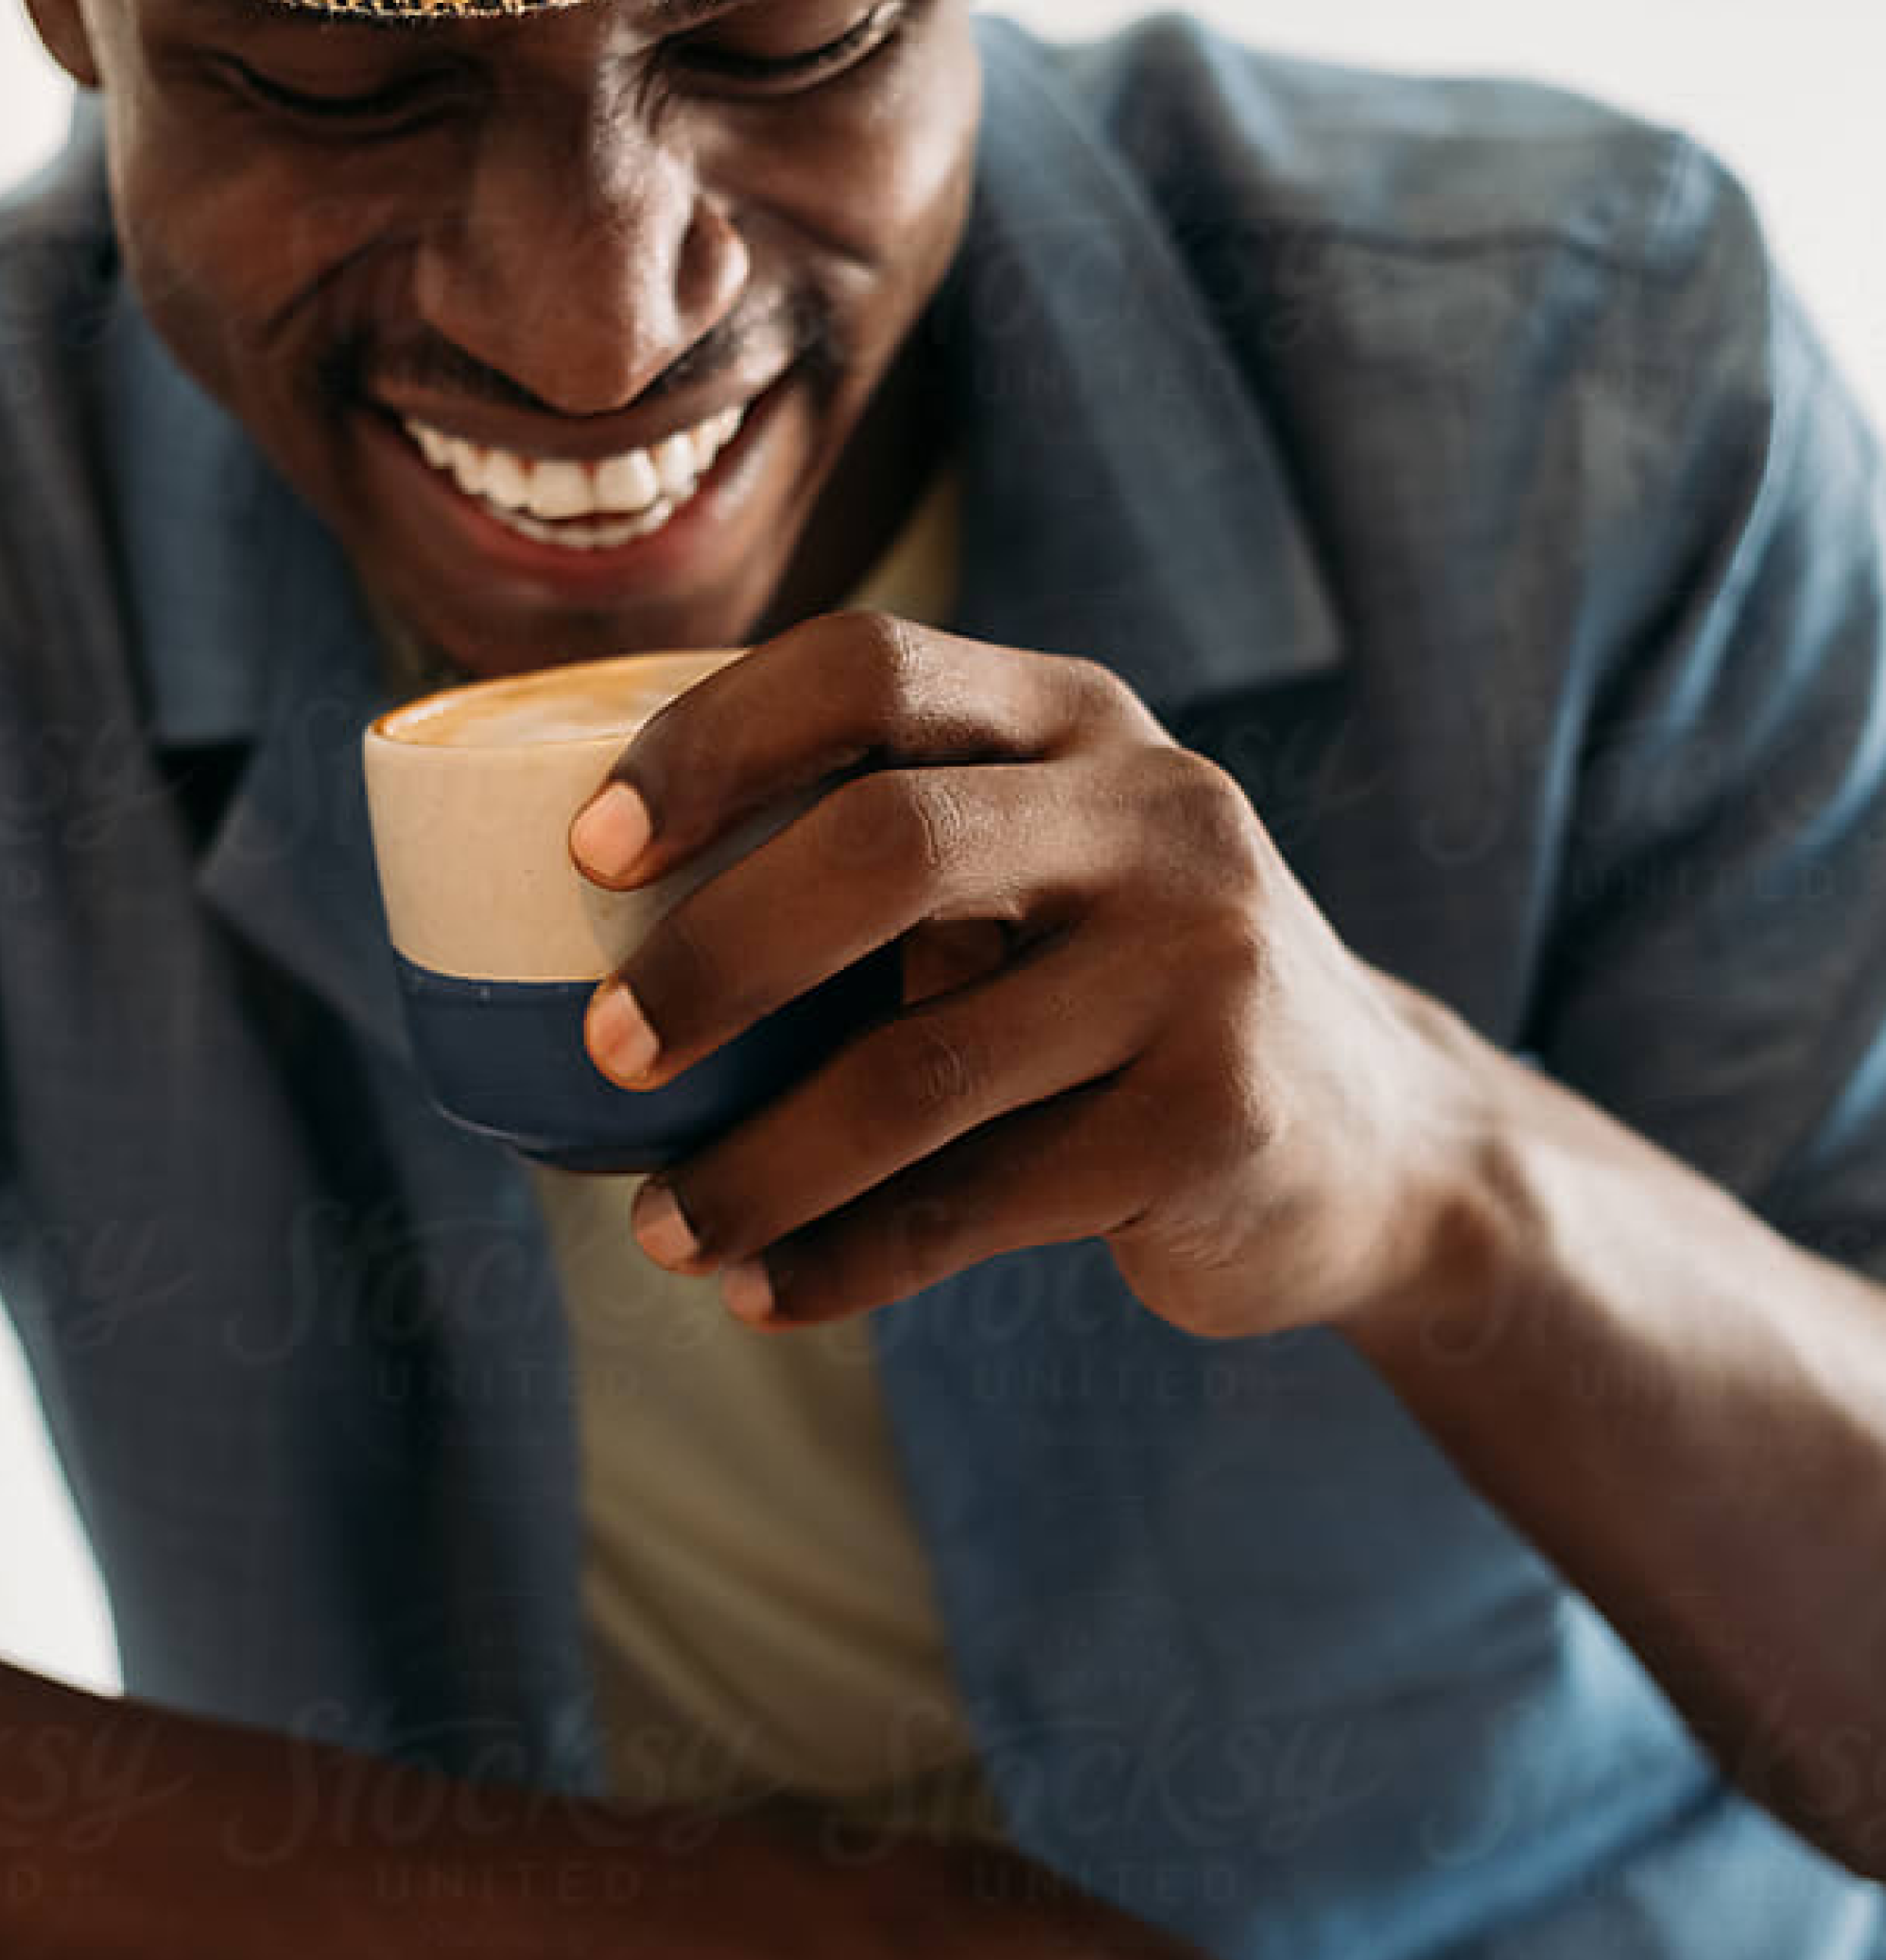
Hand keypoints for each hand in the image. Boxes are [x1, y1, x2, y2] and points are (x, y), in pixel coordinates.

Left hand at [570, 613, 1481, 1337]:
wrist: (1380, 1140)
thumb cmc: (1125, 992)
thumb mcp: (1044, 867)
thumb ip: (885, 850)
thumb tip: (579, 921)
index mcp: (1074, 717)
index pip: (868, 666)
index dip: (711, 743)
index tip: (588, 851)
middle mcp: (1152, 812)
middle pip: (887, 844)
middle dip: (717, 955)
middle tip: (606, 1052)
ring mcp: (1199, 966)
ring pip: (920, 1069)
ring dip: (759, 1166)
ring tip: (663, 1231)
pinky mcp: (1217, 1121)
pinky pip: (978, 1206)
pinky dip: (845, 1262)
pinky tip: (767, 1293)